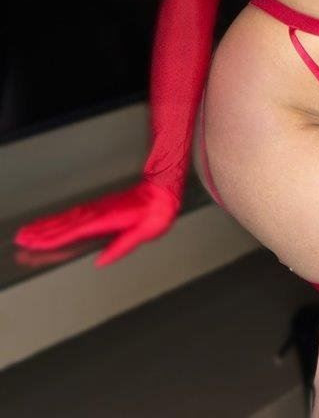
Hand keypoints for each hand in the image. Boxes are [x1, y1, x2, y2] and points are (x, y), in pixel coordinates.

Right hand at [13, 179, 180, 267]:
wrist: (163, 191)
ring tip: (26, 232)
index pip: (74, 232)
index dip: (53, 239)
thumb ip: (121, 247)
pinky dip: (58, 220)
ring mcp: (97, 208)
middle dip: (40, 232)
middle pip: (63, 224)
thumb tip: (101, 262)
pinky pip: (73, 214)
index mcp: (107, 219)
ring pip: (65, 218)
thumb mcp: (145, 233)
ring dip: (45, 225)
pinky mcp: (99, 207)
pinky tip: (50, 224)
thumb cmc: (157, 212)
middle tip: (20, 239)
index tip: (34, 243)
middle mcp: (98, 212)